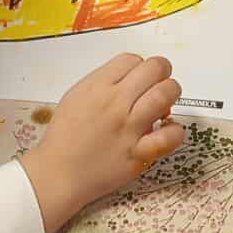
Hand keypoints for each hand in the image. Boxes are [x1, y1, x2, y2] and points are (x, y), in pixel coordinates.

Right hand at [18, 53, 185, 232]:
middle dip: (162, 73)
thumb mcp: (75, 96)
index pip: (132, 59)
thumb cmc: (64, 138)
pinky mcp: (138, 153)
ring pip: (166, 94)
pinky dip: (174, 130)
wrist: (58, 173)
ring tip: (164, 105)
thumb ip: (102, 82)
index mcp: (97, 87)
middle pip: (155, 69)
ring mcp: (129, 127)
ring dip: (171, 94)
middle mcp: (115, 103)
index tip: (138, 77)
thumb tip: (130, 76)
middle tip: (158, 84)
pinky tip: (166, 130)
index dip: (139, 66)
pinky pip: (169, 136)